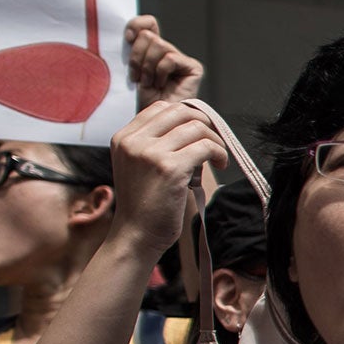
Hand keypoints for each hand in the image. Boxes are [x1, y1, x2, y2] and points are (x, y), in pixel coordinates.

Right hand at [110, 100, 227, 255]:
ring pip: (196, 128)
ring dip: (215, 141)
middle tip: (214, 143)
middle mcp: (134, 141)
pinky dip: (219, 153)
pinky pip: (205, 147)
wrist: (136, 235)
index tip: (200, 133)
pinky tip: (220, 165)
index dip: (187, 116)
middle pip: (180, 112)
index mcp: (124, 137)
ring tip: (219, 158)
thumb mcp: (139, 166)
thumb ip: (155, 144)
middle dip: (204, 124)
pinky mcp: (169, 168)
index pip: (161, 108)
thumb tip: (194, 127)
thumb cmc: (144, 205)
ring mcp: (150, 153)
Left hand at [125, 15, 203, 104]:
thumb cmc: (142, 100)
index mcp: (153, 50)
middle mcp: (169, 52)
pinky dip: (160, 72)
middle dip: (138, 58)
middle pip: (148, 35)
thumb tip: (131, 33)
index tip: (126, 39)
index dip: (135, 26)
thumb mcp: (130, 69)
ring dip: (147, 67)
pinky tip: (162, 85)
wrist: (156, 122)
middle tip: (140, 78)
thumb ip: (133, 48)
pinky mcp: (193, 68)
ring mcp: (182, 60)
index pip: (147, 23)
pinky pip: (169, 58)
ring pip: (157, 45)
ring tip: (150, 84)